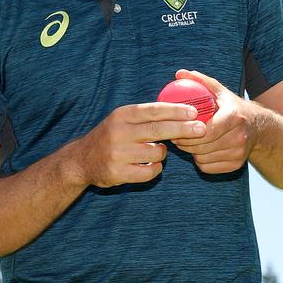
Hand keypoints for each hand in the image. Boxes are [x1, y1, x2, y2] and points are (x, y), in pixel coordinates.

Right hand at [75, 102, 204, 187]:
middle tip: (202, 129)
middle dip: (183, 129)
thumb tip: (182, 108)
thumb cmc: (111, 136)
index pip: (153, 110)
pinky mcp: (119, 173)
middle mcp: (118, 133)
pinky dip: (154, 169)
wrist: (81, 160)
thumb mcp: (123, 119)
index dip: (175, 110)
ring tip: (153, 151)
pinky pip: (150, 172)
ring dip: (162, 153)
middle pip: (158, 131)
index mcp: (121, 115)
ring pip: (157, 153)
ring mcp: (118, 154)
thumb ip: (147, 115)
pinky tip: (147, 165)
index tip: (194, 111)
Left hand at [169, 69, 262, 174]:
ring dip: (191, 151)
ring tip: (187, 142)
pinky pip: (207, 167)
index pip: (208, 130)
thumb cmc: (233, 107)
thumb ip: (200, 81)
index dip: (189, 132)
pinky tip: (199, 150)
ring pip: (202, 158)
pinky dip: (200, 160)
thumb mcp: (220, 92)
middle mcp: (240, 137)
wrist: (258, 128)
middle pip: (202, 146)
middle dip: (185, 142)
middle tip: (175, 136)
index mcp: (235, 117)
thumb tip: (179, 73)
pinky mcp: (236, 165)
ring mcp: (239, 153)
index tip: (177, 127)